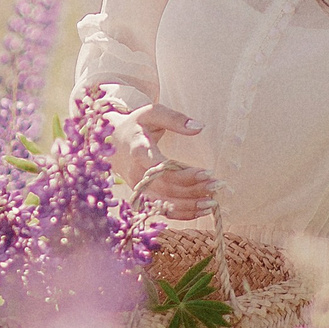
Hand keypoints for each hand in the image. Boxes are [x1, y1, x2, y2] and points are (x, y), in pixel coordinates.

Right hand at [102, 95, 217, 220]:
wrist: (111, 140)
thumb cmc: (135, 124)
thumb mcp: (151, 113)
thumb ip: (174, 119)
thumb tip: (199, 127)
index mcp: (138, 150)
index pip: (161, 168)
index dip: (184, 174)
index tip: (208, 172)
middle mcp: (135, 173)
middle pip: (166, 188)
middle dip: (193, 190)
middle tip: (217, 186)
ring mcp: (137, 187)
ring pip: (163, 203)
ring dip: (189, 206)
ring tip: (212, 203)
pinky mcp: (140, 196)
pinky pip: (161, 210)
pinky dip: (181, 214)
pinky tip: (199, 211)